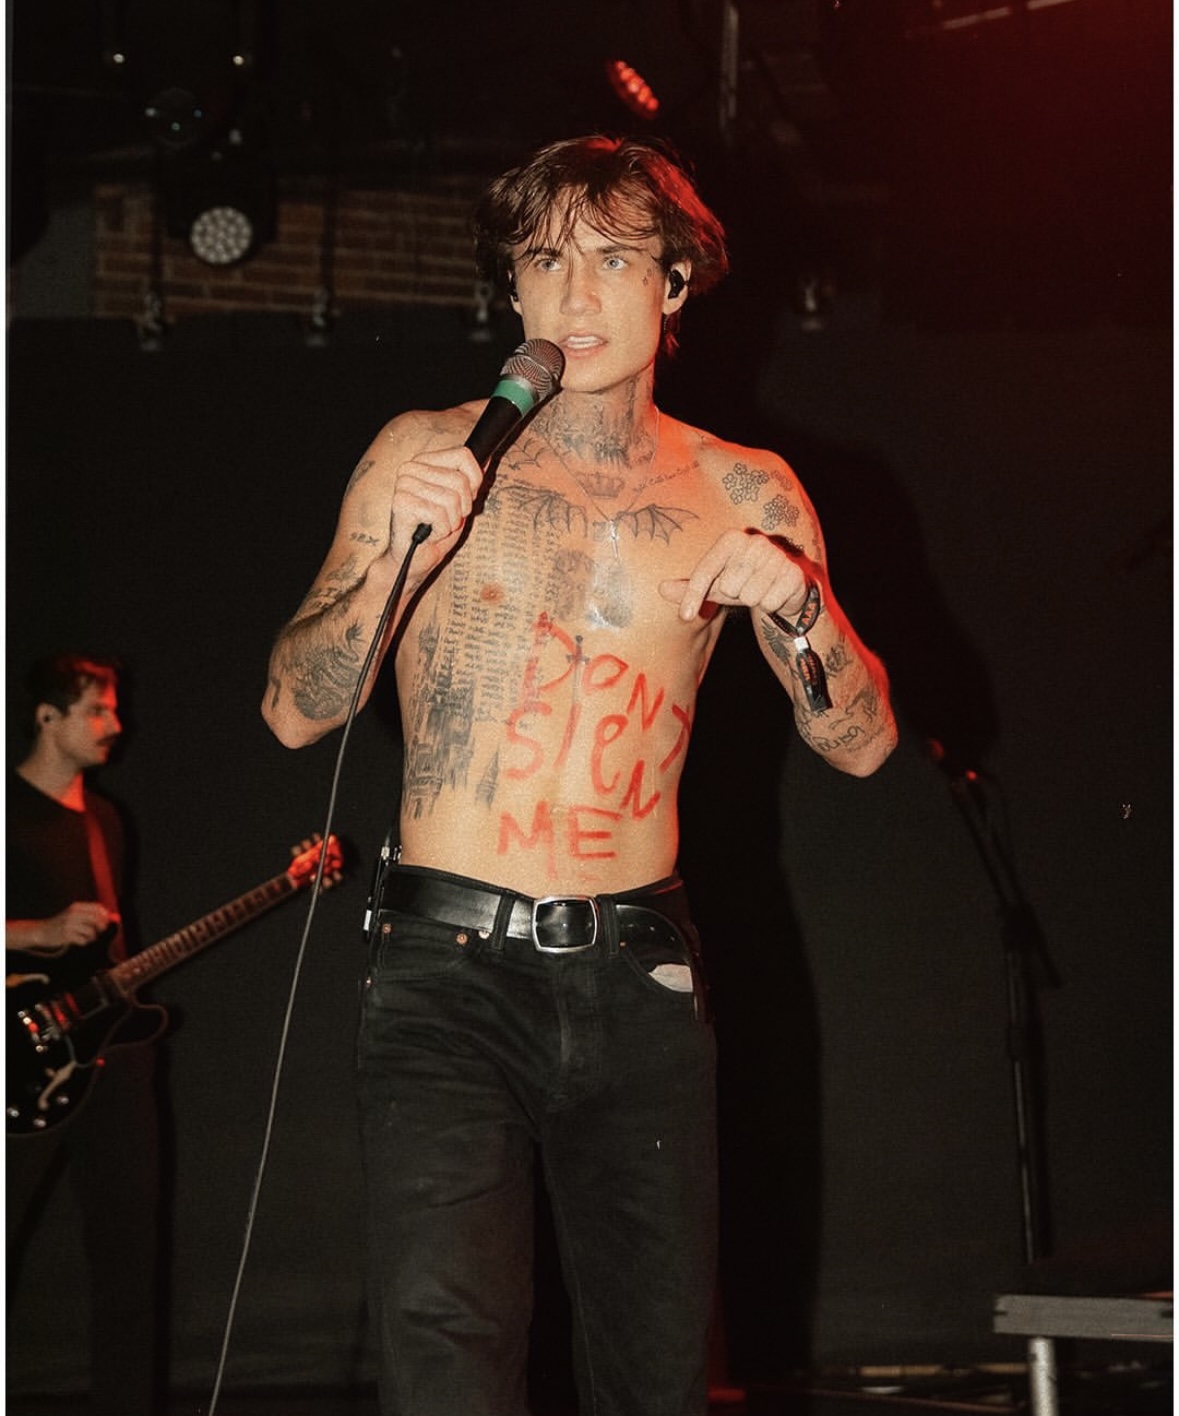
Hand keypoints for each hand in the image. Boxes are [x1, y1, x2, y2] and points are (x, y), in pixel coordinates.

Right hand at [27, 902, 116, 952]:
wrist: (42, 931)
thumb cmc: (62, 923)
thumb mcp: (75, 915)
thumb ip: (93, 915)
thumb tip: (114, 917)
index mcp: (76, 906)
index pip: (98, 908)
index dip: (105, 916)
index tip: (104, 923)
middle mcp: (73, 914)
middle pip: (97, 920)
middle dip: (101, 927)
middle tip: (98, 932)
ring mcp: (69, 925)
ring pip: (91, 932)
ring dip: (92, 937)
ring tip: (86, 937)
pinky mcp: (66, 936)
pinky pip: (83, 940)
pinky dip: (84, 942)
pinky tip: (79, 941)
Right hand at [388, 445, 484, 569]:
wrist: (414, 558)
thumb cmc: (436, 528)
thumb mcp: (460, 501)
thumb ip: (470, 480)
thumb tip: (486, 459)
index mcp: (424, 461)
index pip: (464, 455)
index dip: (474, 481)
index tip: (464, 499)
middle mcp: (410, 468)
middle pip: (460, 480)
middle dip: (462, 507)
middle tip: (447, 518)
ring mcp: (404, 484)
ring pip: (451, 499)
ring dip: (451, 521)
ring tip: (437, 526)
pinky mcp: (401, 503)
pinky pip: (439, 515)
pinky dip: (441, 530)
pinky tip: (429, 532)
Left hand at [659, 530, 812, 623]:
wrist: (785, 587)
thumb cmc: (744, 583)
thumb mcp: (715, 586)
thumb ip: (689, 587)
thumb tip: (660, 588)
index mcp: (732, 539)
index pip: (705, 571)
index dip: (692, 596)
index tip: (685, 617)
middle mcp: (755, 542)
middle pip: (728, 587)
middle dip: (735, 595)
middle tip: (745, 588)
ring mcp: (777, 556)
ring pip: (749, 596)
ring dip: (754, 600)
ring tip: (761, 590)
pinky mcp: (793, 574)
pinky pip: (769, 603)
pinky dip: (770, 605)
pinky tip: (776, 594)